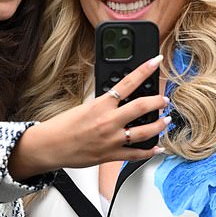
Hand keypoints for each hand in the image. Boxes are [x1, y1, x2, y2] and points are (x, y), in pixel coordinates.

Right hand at [9, 56, 169, 179]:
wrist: (50, 146)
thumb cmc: (63, 127)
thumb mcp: (84, 107)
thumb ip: (104, 104)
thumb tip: (119, 100)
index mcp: (101, 105)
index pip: (127, 83)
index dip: (144, 70)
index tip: (156, 61)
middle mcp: (108, 121)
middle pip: (141, 107)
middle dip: (158, 102)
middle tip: (164, 100)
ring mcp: (111, 139)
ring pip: (144, 132)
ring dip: (159, 126)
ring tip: (165, 121)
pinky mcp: (111, 155)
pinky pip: (135, 154)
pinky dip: (149, 152)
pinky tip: (157, 147)